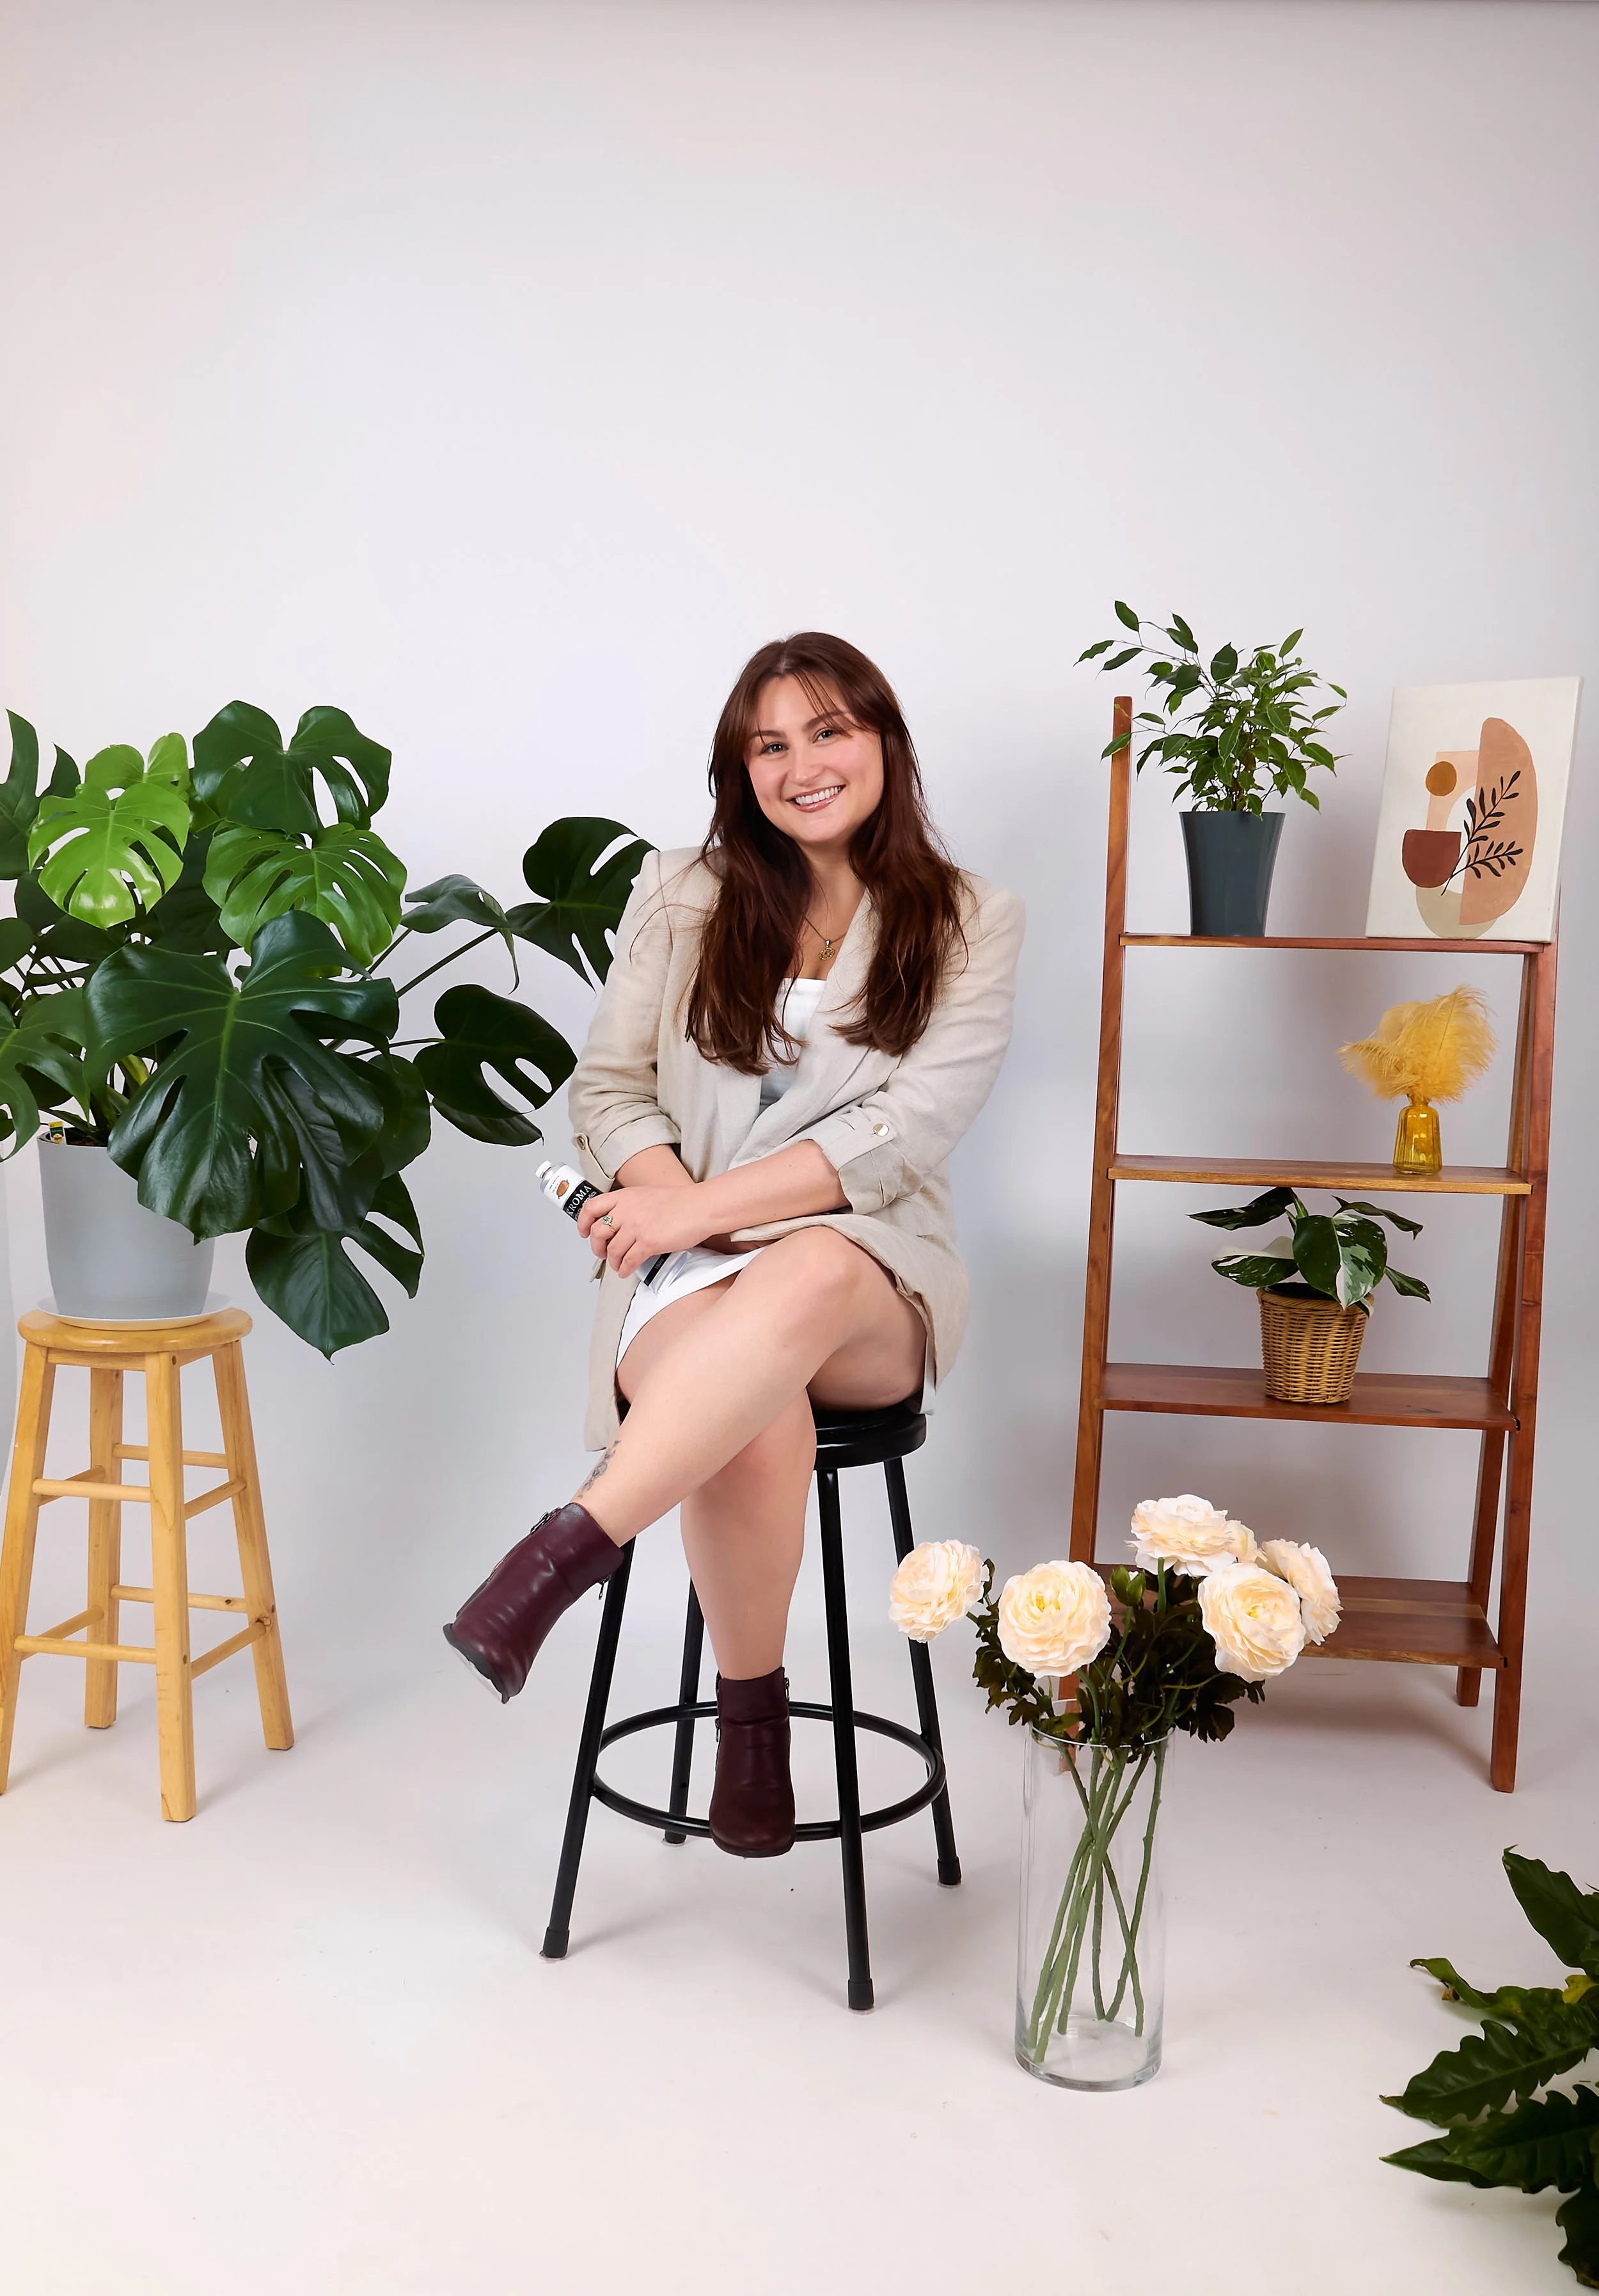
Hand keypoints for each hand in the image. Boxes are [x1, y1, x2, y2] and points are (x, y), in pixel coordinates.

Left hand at [577, 1184, 715, 1276]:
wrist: (701, 1207)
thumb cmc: (680, 1202)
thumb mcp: (646, 1195)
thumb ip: (630, 1206)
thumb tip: (619, 1223)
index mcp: (625, 1196)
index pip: (591, 1207)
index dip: (583, 1223)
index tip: (583, 1232)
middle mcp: (626, 1210)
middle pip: (598, 1232)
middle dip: (597, 1247)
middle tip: (602, 1253)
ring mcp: (637, 1227)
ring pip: (612, 1250)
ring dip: (612, 1261)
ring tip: (617, 1265)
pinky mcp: (648, 1242)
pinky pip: (628, 1261)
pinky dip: (624, 1269)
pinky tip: (625, 1271)